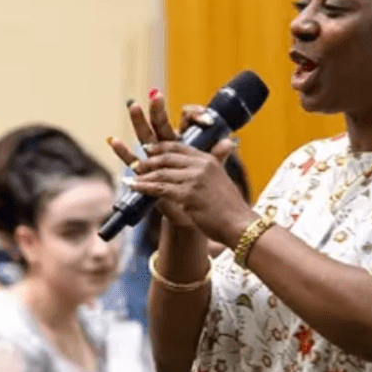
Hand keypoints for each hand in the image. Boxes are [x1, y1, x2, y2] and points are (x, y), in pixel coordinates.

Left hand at [108, 91, 251, 242]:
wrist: (239, 224)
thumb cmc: (230, 208)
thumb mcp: (221, 181)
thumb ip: (212, 169)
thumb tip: (202, 168)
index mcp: (208, 160)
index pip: (179, 147)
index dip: (161, 147)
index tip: (148, 149)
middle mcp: (201, 165)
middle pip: (167, 157)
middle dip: (149, 161)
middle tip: (136, 165)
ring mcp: (194, 179)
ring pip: (161, 173)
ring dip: (144, 176)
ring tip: (132, 179)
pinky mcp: (188, 194)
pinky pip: (160, 188)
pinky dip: (145, 187)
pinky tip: (136, 188)